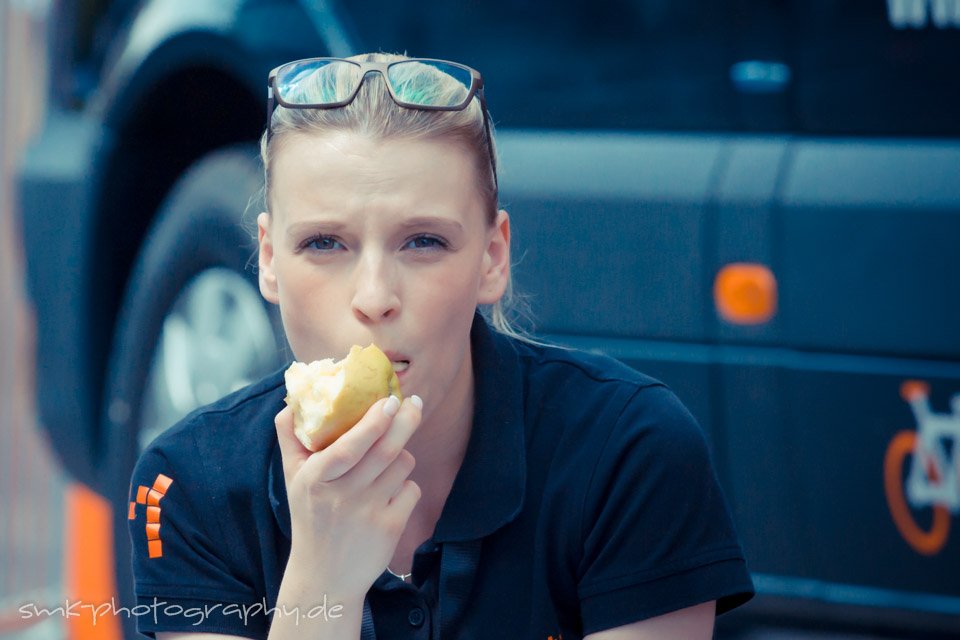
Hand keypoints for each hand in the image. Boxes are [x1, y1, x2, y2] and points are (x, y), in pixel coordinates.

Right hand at [274, 395, 421, 598]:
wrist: (325, 577)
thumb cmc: (310, 519)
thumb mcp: (293, 480)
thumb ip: (291, 441)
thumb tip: (289, 405)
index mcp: (316, 479)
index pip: (348, 446)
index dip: (372, 422)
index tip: (388, 400)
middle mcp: (343, 495)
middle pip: (385, 449)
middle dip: (406, 420)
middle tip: (414, 403)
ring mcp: (368, 512)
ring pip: (402, 465)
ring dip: (401, 456)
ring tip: (387, 462)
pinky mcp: (390, 527)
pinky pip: (411, 490)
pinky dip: (405, 487)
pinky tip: (390, 495)